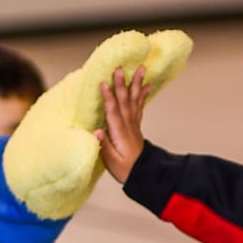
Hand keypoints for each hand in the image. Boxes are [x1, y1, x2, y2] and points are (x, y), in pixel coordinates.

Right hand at [95, 65, 150, 184]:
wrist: (143, 174)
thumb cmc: (125, 169)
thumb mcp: (111, 161)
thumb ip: (104, 145)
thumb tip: (96, 131)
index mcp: (119, 133)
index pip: (113, 112)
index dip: (108, 98)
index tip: (104, 83)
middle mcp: (128, 125)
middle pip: (124, 101)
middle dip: (122, 84)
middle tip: (121, 69)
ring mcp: (133, 124)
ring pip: (134, 100)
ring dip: (136, 84)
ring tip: (142, 69)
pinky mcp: (135, 125)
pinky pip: (139, 106)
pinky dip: (143, 94)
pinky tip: (146, 85)